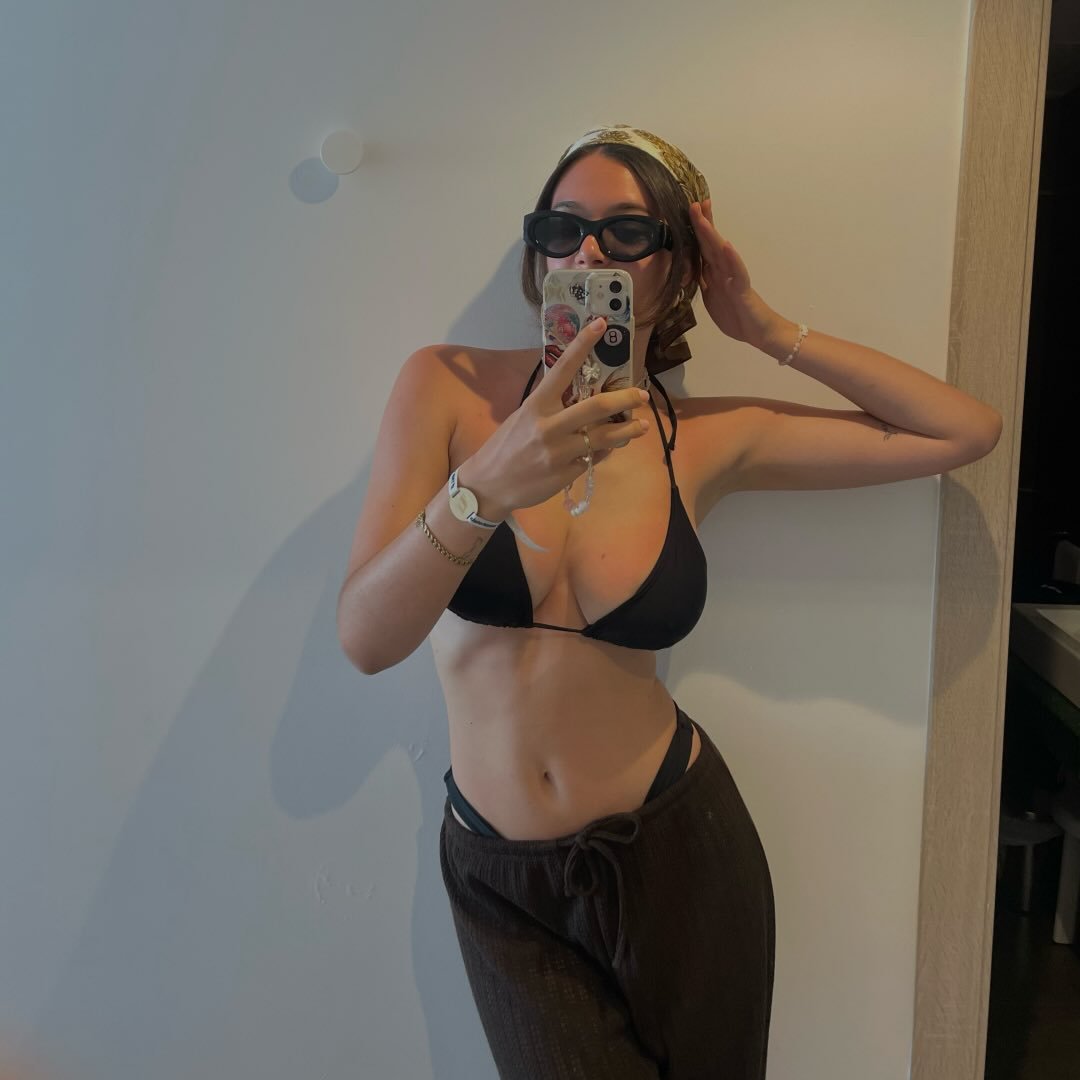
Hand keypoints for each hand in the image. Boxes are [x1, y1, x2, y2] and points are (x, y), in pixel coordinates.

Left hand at [690, 199, 785, 351]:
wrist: (758, 332)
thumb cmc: (736, 315)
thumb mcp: (712, 297)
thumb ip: (704, 280)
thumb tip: (692, 266)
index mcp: (715, 273)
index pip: (704, 247)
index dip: (698, 229)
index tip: (692, 210)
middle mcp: (724, 271)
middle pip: (711, 243)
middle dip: (703, 223)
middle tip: (696, 202)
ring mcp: (734, 278)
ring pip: (721, 253)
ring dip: (712, 234)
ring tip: (705, 217)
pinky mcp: (742, 290)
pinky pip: (737, 272)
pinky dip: (732, 259)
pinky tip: (727, 246)